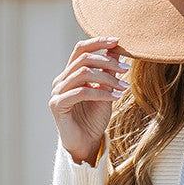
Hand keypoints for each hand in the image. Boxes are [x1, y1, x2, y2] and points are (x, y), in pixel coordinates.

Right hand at [48, 36, 130, 163]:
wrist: (86, 144)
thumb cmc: (94, 119)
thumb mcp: (105, 92)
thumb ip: (107, 73)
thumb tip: (116, 50)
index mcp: (70, 74)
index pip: (81, 49)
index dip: (98, 42)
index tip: (117, 40)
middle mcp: (61, 80)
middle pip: (84, 59)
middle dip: (107, 61)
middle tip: (126, 69)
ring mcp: (57, 92)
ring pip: (83, 73)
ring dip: (107, 78)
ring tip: (123, 87)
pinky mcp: (57, 105)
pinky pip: (81, 92)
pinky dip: (101, 93)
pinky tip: (115, 98)